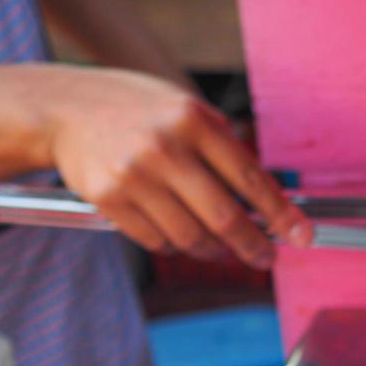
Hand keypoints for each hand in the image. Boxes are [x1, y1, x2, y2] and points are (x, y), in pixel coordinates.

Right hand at [46, 66, 310, 266]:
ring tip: (221, 248)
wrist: (63, 108)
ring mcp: (134, 175)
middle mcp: (165, 148)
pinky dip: (176, 246)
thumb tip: (269, 202)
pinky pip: (157, 241)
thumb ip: (223, 148)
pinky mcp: (109, 198)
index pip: (250, 180)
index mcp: (194, 121)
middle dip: (253, 246)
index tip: (302, 237)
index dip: (281, 215)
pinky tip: (180, 235)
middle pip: (225, 218)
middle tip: (266, 257)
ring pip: (191, 237)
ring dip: (214, 250)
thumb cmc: (137, 111)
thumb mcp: (186, 110)